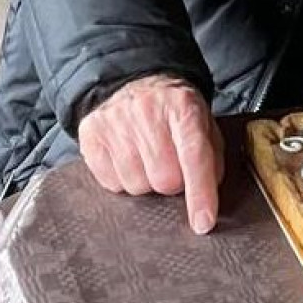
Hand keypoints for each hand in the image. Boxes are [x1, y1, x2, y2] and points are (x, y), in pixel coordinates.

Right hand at [78, 73, 224, 233]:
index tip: (203, 222)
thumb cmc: (173, 109)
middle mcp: (148, 112)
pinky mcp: (91, 135)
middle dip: (173, 183)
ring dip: (146, 181)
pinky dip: (122, 179)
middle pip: (165, 180)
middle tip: (171, 163)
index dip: (200, 193)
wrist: (133, 80)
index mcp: (183, 107)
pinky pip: (111, 183)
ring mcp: (116, 123)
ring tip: (147, 157)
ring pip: (137, 186)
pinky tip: (127, 157)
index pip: (194, 156)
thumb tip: (208, 194)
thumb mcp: (203, 122)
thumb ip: (211, 155)